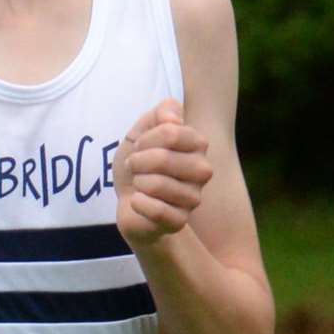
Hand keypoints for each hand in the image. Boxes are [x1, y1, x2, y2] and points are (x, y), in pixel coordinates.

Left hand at [111, 98, 212, 248]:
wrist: (130, 200)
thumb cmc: (140, 163)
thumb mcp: (142, 130)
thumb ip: (160, 113)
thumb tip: (173, 119)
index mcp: (198, 144)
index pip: (170, 131)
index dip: (144, 139)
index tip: (140, 146)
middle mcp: (203, 170)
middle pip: (162, 158)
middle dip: (137, 162)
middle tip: (135, 166)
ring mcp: (194, 197)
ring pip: (156, 185)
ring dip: (137, 182)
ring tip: (139, 184)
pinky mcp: (180, 221)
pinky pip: (156, 210)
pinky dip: (138, 203)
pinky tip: (138, 202)